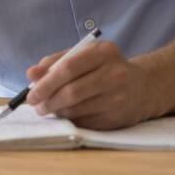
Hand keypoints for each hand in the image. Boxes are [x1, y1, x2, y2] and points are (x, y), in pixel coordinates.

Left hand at [23, 41, 161, 130]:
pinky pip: (85, 122)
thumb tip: (31, 74)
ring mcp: (118, 98)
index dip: (46, 83)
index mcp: (104, 52)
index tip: (31, 93)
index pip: (68, 68)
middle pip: (72, 91)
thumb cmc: (106, 68)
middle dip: (48, 100)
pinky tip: (66, 115)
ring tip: (49, 109)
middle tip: (36, 105)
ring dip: (57, 112)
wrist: (144, 87)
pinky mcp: (117, 118)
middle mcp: (114, 74)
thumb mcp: (86, 55)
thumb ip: (56, 62)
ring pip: (77, 109)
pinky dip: (70, 120)